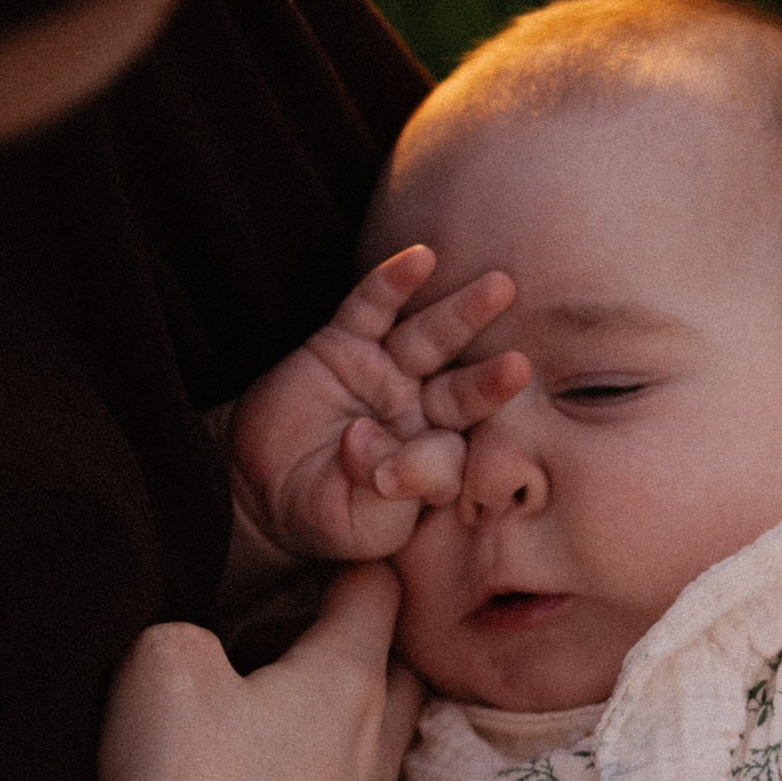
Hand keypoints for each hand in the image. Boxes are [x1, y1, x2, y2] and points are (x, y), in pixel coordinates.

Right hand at [98, 565, 421, 780]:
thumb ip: (183, 628)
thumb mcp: (157, 667)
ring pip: (363, 737)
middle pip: (386, 663)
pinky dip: (298, 780)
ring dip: (317, 714)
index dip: (341, 552)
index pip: (377, 584)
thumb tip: (200, 652)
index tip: (300, 548)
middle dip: (338, 636)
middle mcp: (376, 747)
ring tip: (238, 716)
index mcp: (351, 679)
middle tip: (262, 636)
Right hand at [218, 247, 529, 580]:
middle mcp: (418, 409)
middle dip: (489, 377)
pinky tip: (420, 258)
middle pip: (462, 386)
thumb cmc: (323, 515)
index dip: (431, 465)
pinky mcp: (342, 343)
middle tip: (520, 365)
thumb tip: (370, 442)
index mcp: (434, 457)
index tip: (388, 481)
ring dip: (463, 313)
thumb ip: (386, 490)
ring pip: (430, 338)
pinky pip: (372, 307)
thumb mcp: (362, 522)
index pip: (452, 452)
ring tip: (501, 287)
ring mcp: (384, 371)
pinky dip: (393, 283)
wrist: (261, 490)